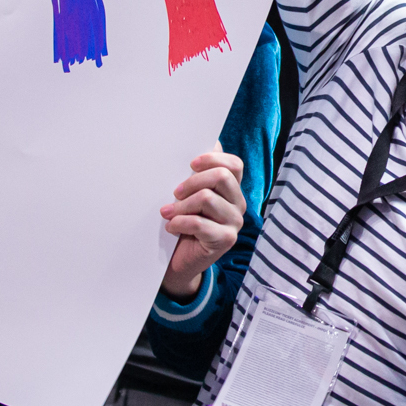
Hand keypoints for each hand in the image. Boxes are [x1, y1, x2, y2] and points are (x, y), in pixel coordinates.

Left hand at [159, 150, 245, 299]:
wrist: (180, 261)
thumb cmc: (183, 224)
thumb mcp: (188, 196)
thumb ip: (195, 176)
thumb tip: (199, 144)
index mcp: (232, 189)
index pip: (234, 164)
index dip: (213, 159)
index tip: (191, 164)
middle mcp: (238, 204)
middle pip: (222, 177)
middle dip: (192, 182)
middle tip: (174, 193)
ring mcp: (235, 222)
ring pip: (207, 198)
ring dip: (181, 206)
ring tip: (167, 213)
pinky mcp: (226, 239)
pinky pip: (200, 223)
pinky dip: (180, 223)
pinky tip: (171, 227)